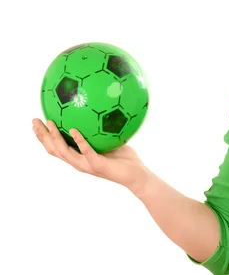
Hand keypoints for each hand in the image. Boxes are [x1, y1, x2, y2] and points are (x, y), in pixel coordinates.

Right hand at [32, 118, 149, 193]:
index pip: (56, 148)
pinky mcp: (97, 165)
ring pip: (65, 152)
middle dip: (42, 136)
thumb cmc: (125, 158)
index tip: (36, 124)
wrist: (137, 175)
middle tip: (34, 121)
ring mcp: (87, 165)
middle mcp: (79, 162)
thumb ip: (101, 130)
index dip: (44, 138)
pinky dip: (79, 140)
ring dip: (55, 137)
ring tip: (49, 123)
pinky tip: (74, 130)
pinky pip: (86, 151)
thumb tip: (99, 110)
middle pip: (54, 150)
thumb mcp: (109, 141)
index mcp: (79, 157)